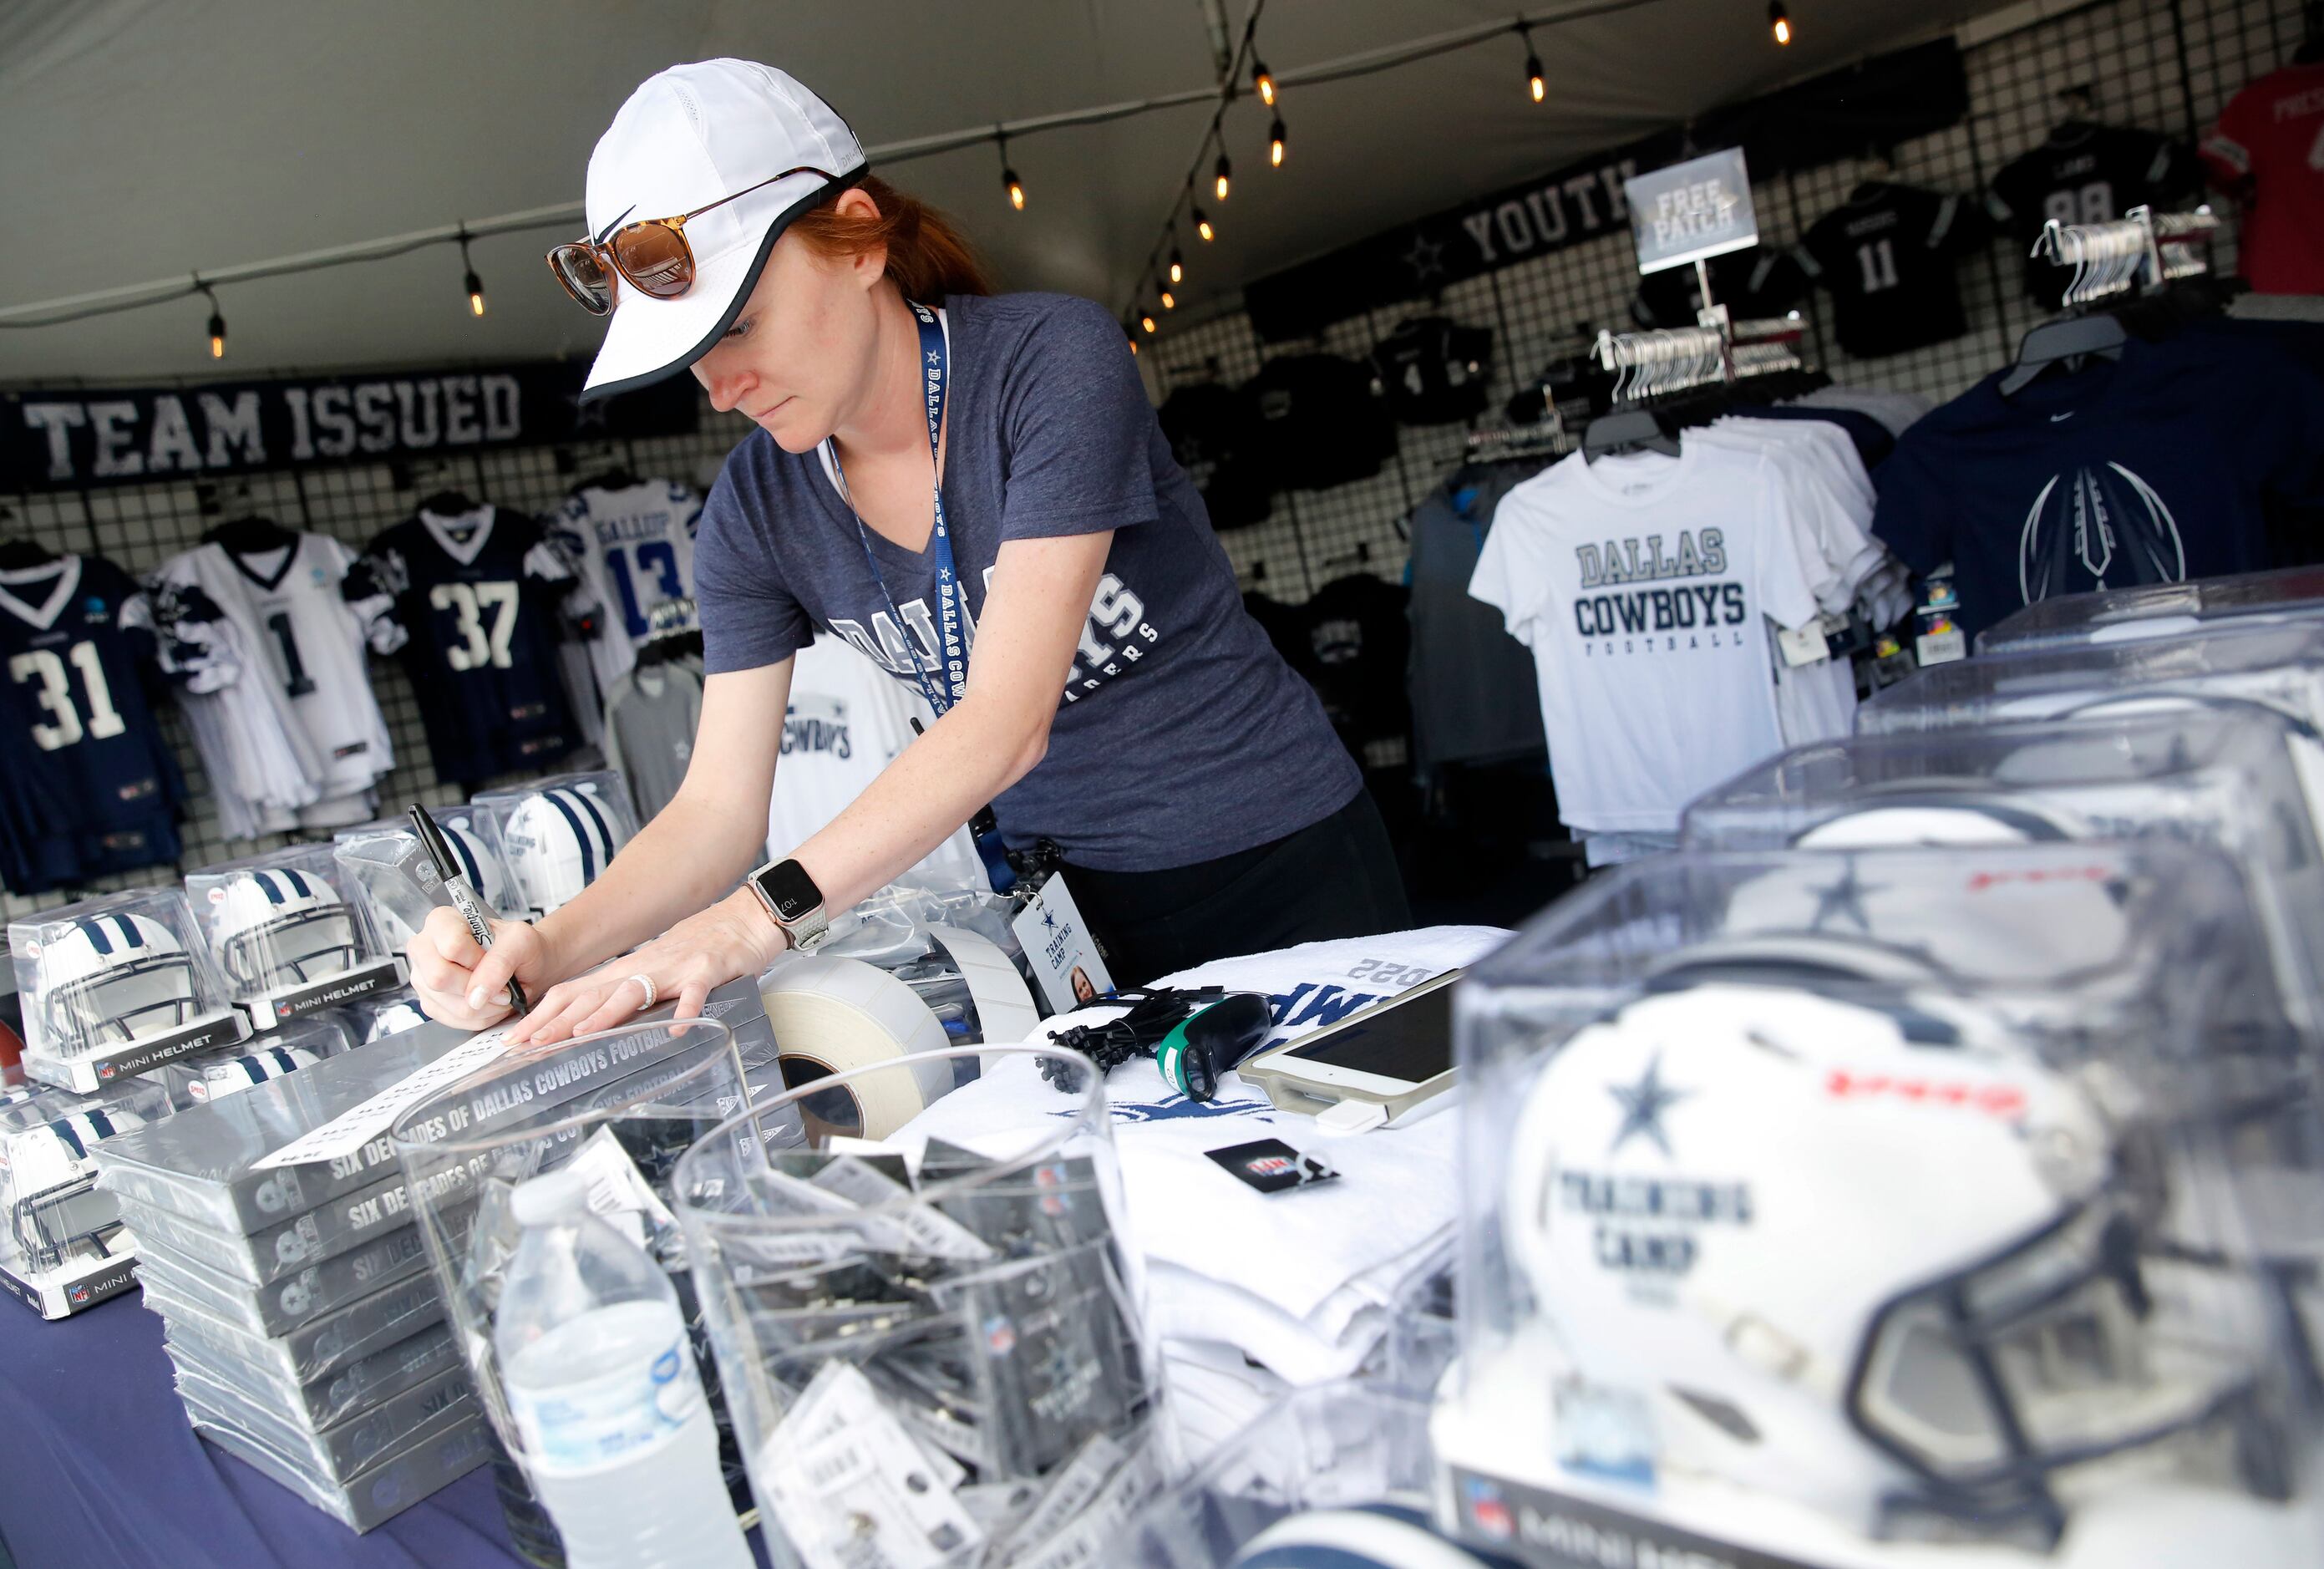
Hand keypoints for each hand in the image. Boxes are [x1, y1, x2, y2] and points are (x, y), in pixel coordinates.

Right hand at [404, 907, 559, 1030]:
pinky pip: (454, 1020)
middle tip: (501, 983)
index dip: (478, 960)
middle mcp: (425, 948)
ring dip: (485, 1006)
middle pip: (439, 978)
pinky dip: (480, 1016)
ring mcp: (423, 978)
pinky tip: (489, 1002)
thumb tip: (476, 995)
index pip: (452, 947)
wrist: (525, 966)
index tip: (493, 959)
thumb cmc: (520, 947)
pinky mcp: (430, 1003)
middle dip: (478, 987)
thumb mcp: (521, 942)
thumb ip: (500, 962)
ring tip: (499, 993)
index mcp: (442, 921)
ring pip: (450, 1004)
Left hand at [503, 891, 789, 1046]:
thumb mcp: (656, 969)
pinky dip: (685, 1009)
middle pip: (593, 995)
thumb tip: (590, 1019)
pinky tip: (677, 1029)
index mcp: (628, 970)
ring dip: (605, 1014)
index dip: (543, 1016)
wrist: (745, 919)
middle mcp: (644, 967)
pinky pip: (695, 992)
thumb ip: (627, 992)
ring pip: (634, 991)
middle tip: (530, 1044)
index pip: (573, 992)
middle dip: (558, 1021)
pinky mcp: (708, 970)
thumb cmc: (703, 948)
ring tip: (582, 1034)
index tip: (516, 1039)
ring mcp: (675, 968)